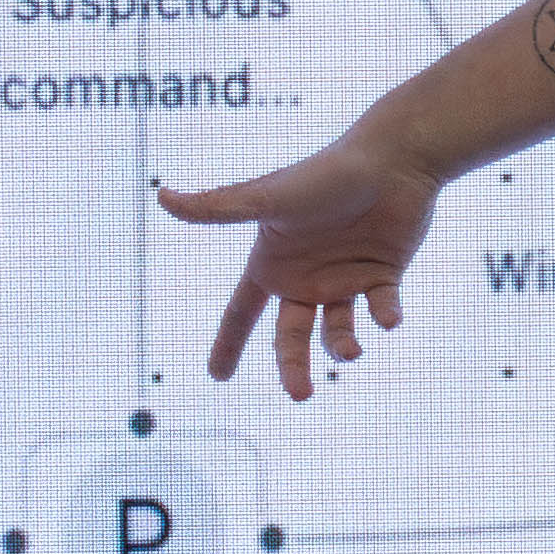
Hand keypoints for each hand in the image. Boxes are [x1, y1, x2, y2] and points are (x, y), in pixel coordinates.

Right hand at [157, 130, 441, 400]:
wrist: (392, 159)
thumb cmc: (326, 174)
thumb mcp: (269, 197)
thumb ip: (218, 207)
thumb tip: (162, 196)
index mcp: (274, 262)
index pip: (242, 311)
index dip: (229, 343)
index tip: (218, 376)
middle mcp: (306, 275)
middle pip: (290, 336)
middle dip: (293, 368)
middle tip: (301, 395)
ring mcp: (345, 277)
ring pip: (337, 331)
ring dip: (342, 346)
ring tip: (350, 350)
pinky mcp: (384, 275)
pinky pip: (382, 309)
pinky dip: (385, 316)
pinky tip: (387, 317)